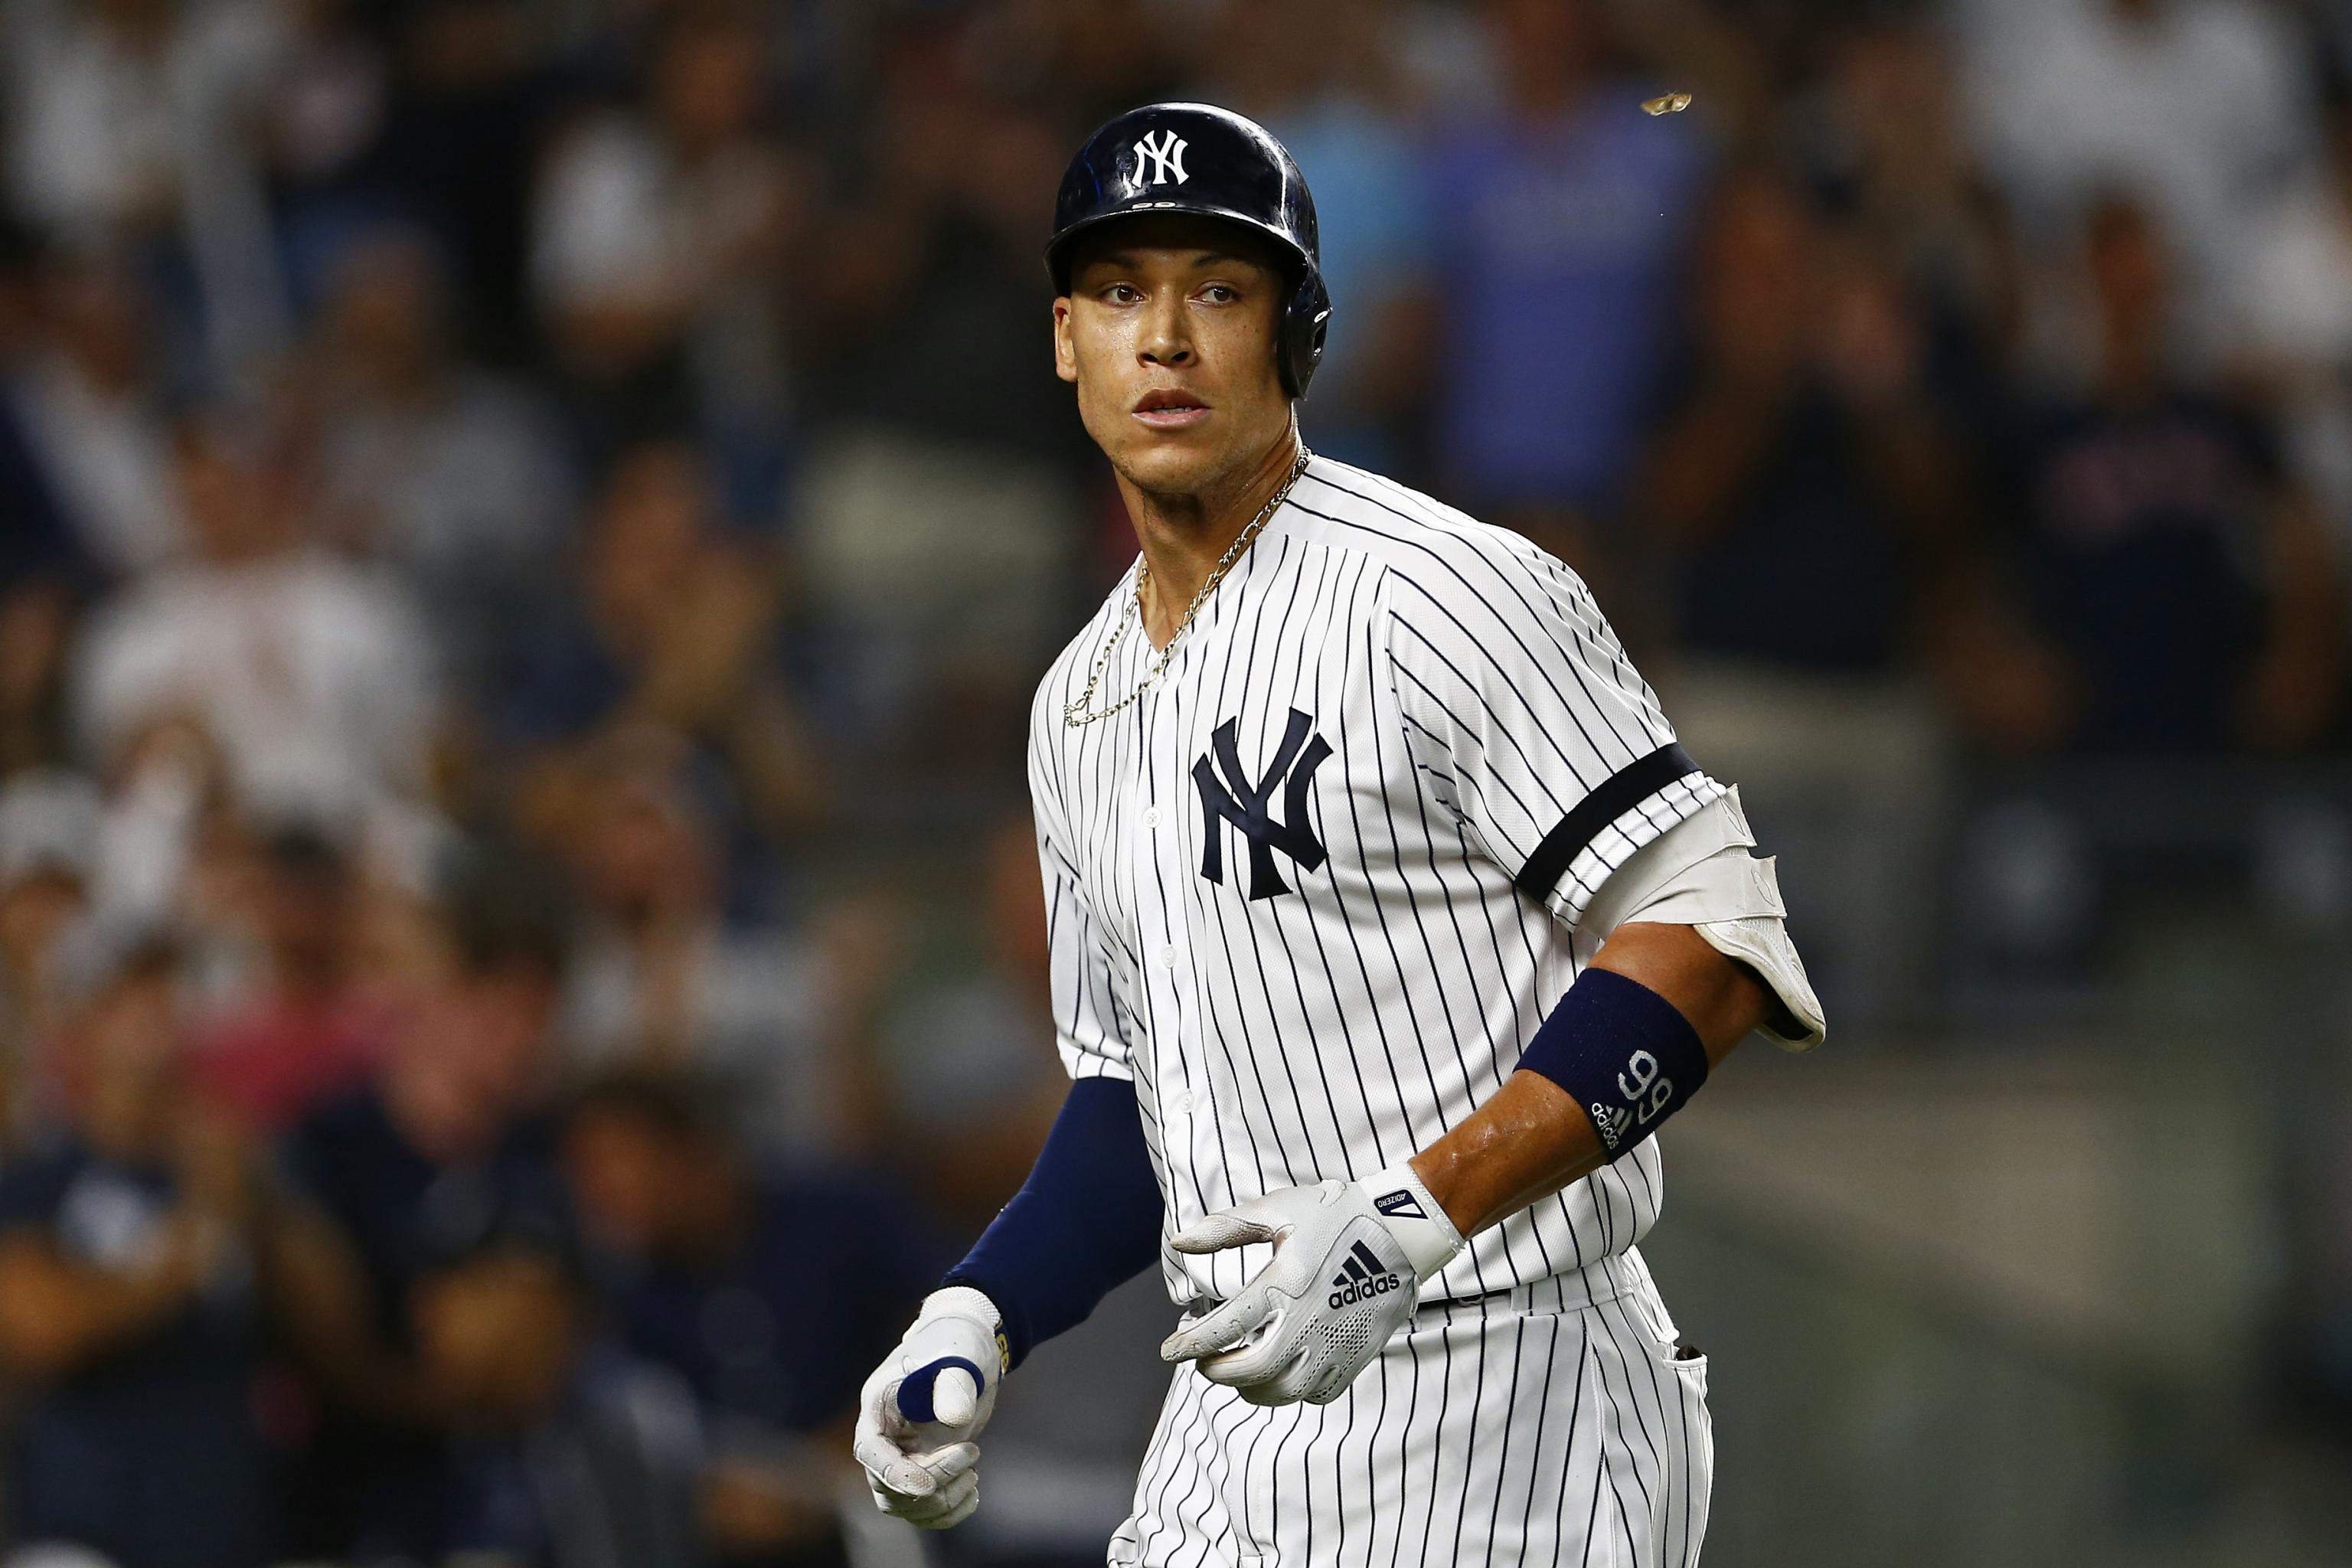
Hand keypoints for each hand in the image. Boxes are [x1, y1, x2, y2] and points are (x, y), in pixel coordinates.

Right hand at [853, 1287, 1006, 1529]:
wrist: (969, 1350)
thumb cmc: (957, 1345)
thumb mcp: (959, 1356)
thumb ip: (954, 1385)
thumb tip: (955, 1420)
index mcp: (879, 1407)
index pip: (871, 1451)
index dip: (895, 1474)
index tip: (929, 1484)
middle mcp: (884, 1438)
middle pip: (889, 1486)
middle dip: (933, 1482)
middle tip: (972, 1452)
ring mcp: (902, 1457)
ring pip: (905, 1504)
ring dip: (942, 1501)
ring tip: (974, 1473)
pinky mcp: (923, 1469)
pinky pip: (925, 1508)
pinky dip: (949, 1510)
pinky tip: (973, 1492)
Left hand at [1159, 1169, 1462, 1406]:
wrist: (1403, 1229)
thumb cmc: (1335, 1214)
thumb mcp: (1277, 1210)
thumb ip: (1224, 1229)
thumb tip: (1178, 1244)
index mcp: (1283, 1283)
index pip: (1223, 1327)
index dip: (1189, 1345)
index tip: (1168, 1351)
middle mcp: (1308, 1320)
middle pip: (1251, 1371)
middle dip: (1217, 1372)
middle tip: (1203, 1362)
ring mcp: (1336, 1341)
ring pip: (1284, 1391)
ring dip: (1252, 1388)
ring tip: (1239, 1372)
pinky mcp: (1358, 1354)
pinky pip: (1319, 1393)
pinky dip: (1293, 1392)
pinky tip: (1282, 1374)